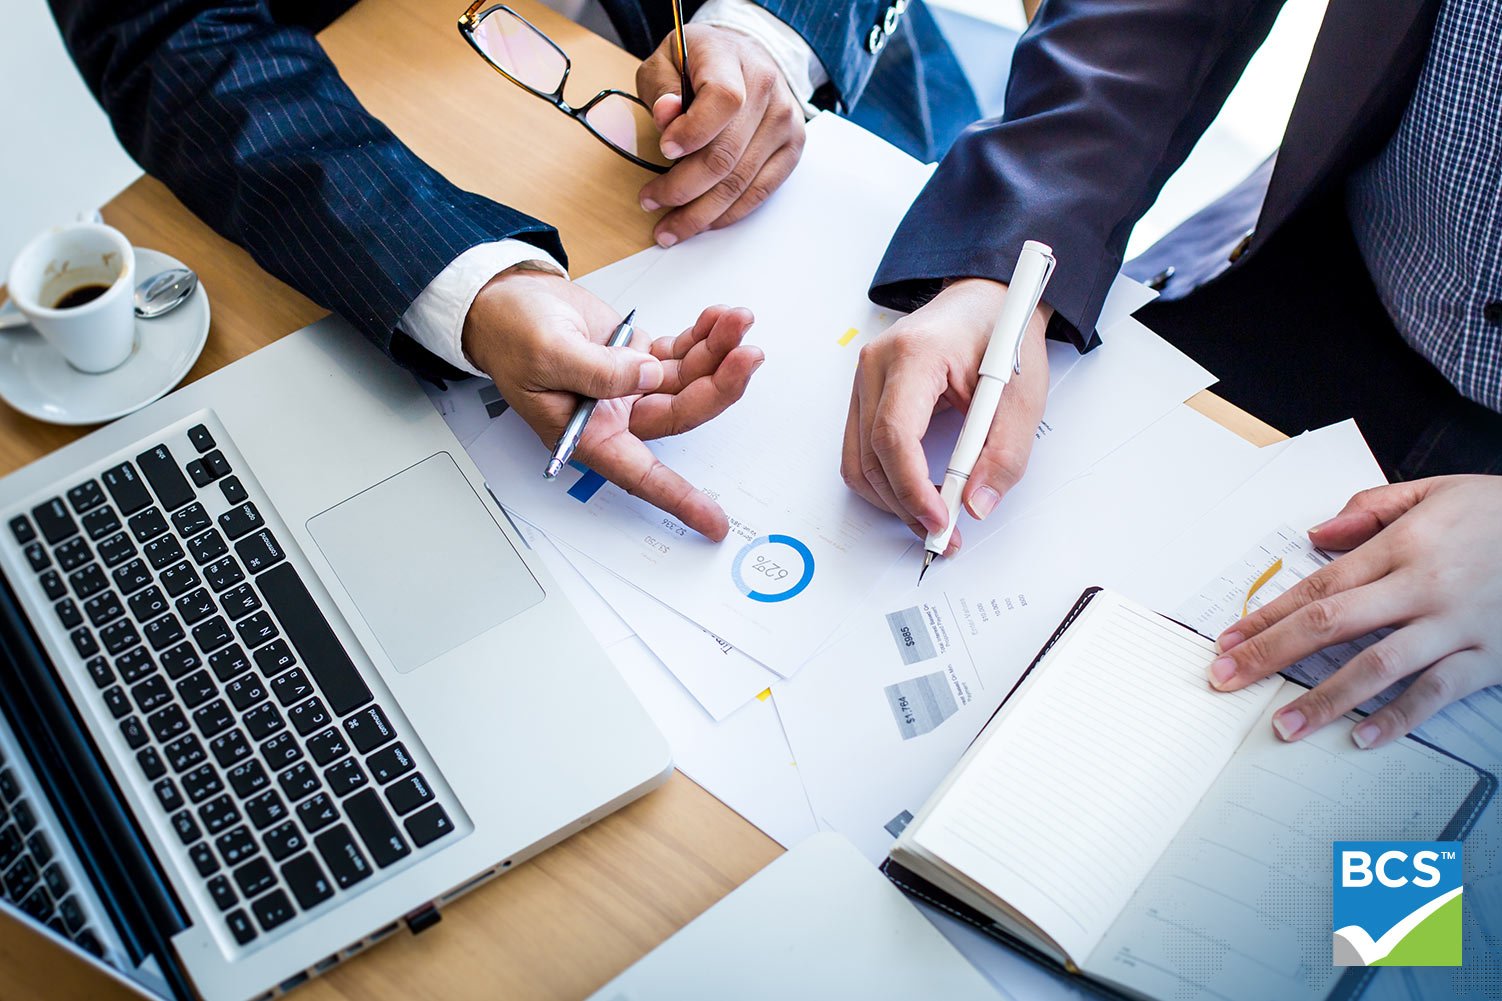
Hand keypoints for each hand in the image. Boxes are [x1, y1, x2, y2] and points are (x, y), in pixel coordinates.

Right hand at [462, 266, 762, 540]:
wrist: (508, 302)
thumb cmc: (513, 336)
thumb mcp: (547, 354)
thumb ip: (599, 370)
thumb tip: (649, 374)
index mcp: (591, 434)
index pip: (642, 475)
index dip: (679, 499)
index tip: (712, 523)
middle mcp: (617, 417)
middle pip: (683, 413)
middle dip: (720, 384)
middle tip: (746, 355)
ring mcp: (633, 387)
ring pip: (691, 380)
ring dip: (718, 352)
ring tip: (736, 320)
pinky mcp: (639, 358)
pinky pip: (683, 354)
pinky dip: (705, 337)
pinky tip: (718, 320)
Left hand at [636, 24, 804, 245]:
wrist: (745, 56)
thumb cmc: (700, 61)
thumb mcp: (667, 60)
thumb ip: (661, 87)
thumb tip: (666, 115)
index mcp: (732, 59)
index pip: (722, 100)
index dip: (692, 132)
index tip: (665, 150)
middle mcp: (767, 89)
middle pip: (726, 154)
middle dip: (682, 188)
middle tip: (650, 202)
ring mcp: (784, 121)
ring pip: (740, 182)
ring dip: (700, 213)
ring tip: (669, 228)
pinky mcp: (792, 147)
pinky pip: (760, 191)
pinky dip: (728, 214)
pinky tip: (703, 222)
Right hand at [840, 279, 1051, 551]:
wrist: (984, 299)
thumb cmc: (1001, 333)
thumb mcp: (1021, 394)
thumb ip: (1004, 454)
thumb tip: (976, 505)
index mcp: (914, 354)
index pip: (895, 433)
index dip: (913, 487)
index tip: (942, 520)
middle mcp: (876, 364)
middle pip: (872, 456)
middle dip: (905, 505)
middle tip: (945, 534)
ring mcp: (863, 380)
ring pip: (859, 462)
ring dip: (892, 501)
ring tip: (934, 519)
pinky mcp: (864, 396)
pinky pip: (861, 453)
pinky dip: (886, 483)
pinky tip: (917, 494)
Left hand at [1208, 475, 1501, 747]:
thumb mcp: (1436, 491)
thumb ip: (1370, 509)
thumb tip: (1316, 535)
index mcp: (1402, 547)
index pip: (1316, 586)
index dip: (1267, 616)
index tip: (1228, 640)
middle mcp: (1422, 587)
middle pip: (1330, 624)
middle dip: (1271, 654)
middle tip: (1227, 679)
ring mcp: (1456, 625)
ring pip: (1378, 666)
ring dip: (1325, 699)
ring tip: (1284, 725)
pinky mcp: (1490, 657)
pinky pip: (1437, 692)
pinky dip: (1400, 717)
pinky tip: (1365, 737)